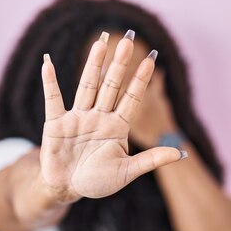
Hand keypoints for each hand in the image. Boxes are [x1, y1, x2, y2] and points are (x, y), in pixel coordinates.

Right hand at [39, 30, 185, 202]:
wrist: (67, 189)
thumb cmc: (98, 181)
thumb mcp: (127, 172)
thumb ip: (151, 160)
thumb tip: (182, 154)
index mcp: (117, 127)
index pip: (132, 99)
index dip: (140, 81)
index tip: (151, 60)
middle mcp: (99, 117)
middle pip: (110, 86)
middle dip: (119, 65)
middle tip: (128, 41)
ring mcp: (77, 117)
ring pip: (87, 87)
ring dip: (93, 66)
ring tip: (100, 43)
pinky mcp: (56, 123)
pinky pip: (53, 99)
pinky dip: (50, 82)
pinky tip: (48, 63)